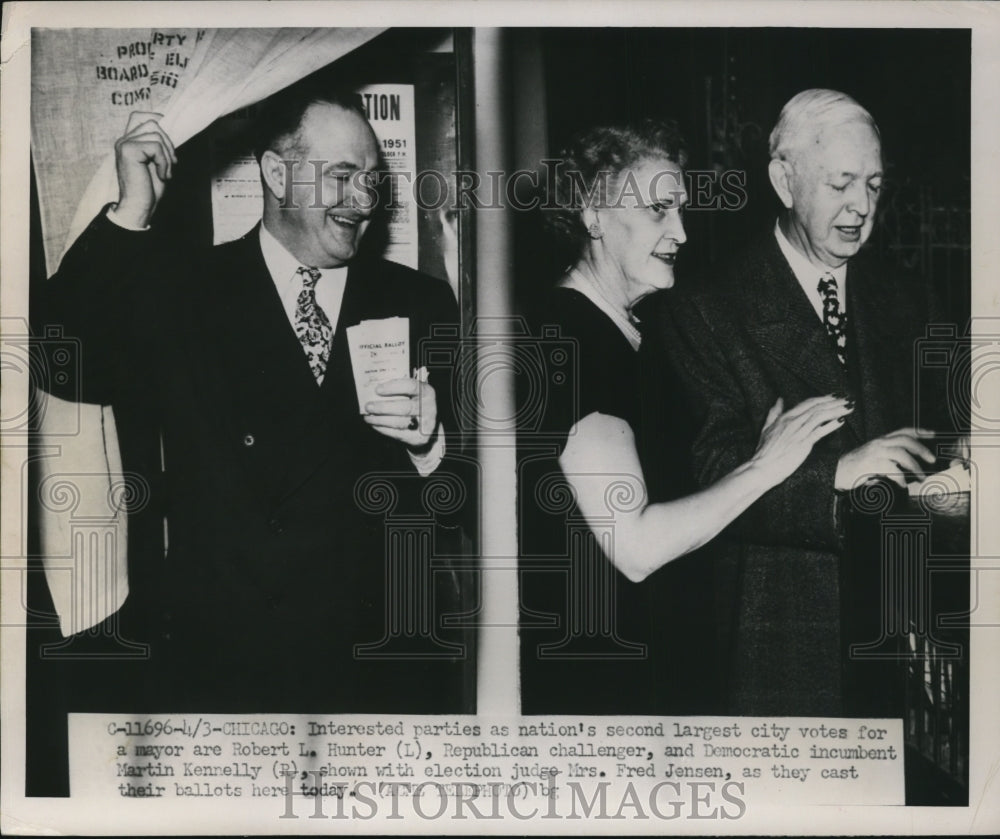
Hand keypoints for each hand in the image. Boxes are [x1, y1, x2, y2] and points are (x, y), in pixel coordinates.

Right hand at [113, 112, 176, 227]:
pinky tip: (162, 175)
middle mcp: (124, 140)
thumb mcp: (157, 162)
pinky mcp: (128, 150)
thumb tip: (173, 129)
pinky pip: (155, 147)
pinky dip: (164, 162)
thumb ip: (159, 146)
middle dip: (168, 143)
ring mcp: (124, 144)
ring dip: (167, 155)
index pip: (141, 116)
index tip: (169, 140)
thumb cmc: (149, 188)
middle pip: (153, 123)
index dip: (158, 120)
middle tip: (171, 164)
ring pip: (156, 134)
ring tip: (165, 172)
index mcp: (129, 141)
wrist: (138, 207)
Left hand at [363, 376, 438, 449]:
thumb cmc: (415, 405)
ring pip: (400, 422)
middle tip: (368, 406)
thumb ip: (398, 391)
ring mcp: (426, 425)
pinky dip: (383, 429)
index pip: (411, 386)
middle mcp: (429, 408)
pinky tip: (374, 424)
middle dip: (383, 407)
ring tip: (368, 416)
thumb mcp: (412, 394)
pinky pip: (398, 433)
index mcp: (427, 392)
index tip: (377, 390)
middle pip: (405, 408)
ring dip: (380, 419)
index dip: (393, 387)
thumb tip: (373, 391)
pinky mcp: (419, 438)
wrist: (427, 427)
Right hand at [750, 395, 852, 483]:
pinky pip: (820, 431)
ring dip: (836, 411)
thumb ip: (774, 413)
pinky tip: (841, 422)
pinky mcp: (803, 443)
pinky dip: (831, 425)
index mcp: (785, 417)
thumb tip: (779, 400)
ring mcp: (798, 432)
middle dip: (834, 402)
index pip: (808, 403)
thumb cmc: (764, 452)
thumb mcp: (766, 429)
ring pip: (820, 416)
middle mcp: (792, 422)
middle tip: (847, 399)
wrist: (761, 468)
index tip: (835, 396)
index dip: (823, 398)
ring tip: (849, 408)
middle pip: (817, 407)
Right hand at [834, 427, 936, 489]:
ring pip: (901, 453)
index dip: (919, 431)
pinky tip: (902, 485)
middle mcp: (878, 443)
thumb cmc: (855, 468)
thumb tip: (908, 468)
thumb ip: (888, 459)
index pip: (903, 431)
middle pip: (905, 440)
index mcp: (880, 440)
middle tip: (931, 460)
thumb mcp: (873, 458)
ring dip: (914, 465)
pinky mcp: (870, 464)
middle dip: (921, 449)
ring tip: (921, 476)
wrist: (835, 473)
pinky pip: (891, 469)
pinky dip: (900, 478)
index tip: (933, 434)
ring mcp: (874, 453)